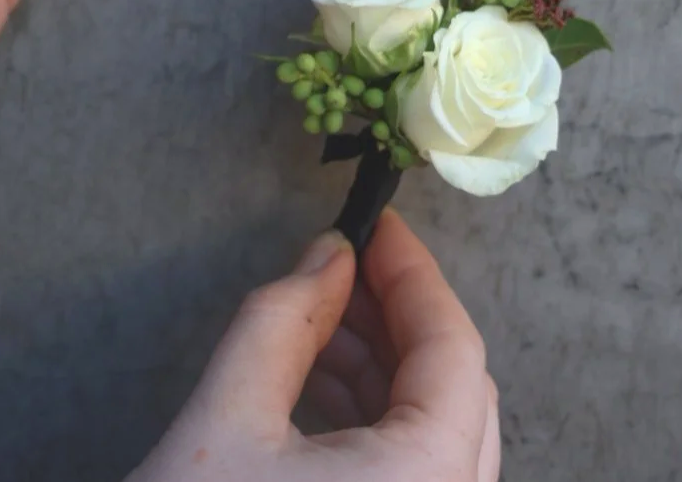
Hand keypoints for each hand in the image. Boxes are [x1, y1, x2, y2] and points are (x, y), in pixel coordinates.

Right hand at [129, 210, 499, 481]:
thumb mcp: (225, 422)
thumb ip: (283, 321)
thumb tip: (329, 256)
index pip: (454, 353)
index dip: (416, 276)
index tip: (381, 224)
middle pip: (455, 396)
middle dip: (399, 320)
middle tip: (347, 267)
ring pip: (434, 438)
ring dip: (383, 370)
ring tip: (319, 319)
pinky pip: (409, 476)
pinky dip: (373, 423)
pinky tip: (315, 385)